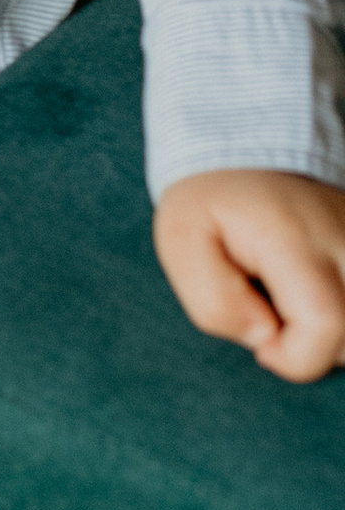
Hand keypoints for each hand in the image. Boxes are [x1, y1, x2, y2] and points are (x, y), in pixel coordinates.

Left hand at [154, 169, 344, 380]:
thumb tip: (264, 338)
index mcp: (293, 237)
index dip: (295, 357)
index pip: (325, 324)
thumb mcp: (181, 241)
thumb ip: (212, 302)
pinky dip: (343, 318)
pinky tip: (320, 299)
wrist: (252, 151)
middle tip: (278, 319)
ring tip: (298, 305)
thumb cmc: (213, 204)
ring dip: (332, 336)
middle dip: (315, 351)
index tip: (264, 347)